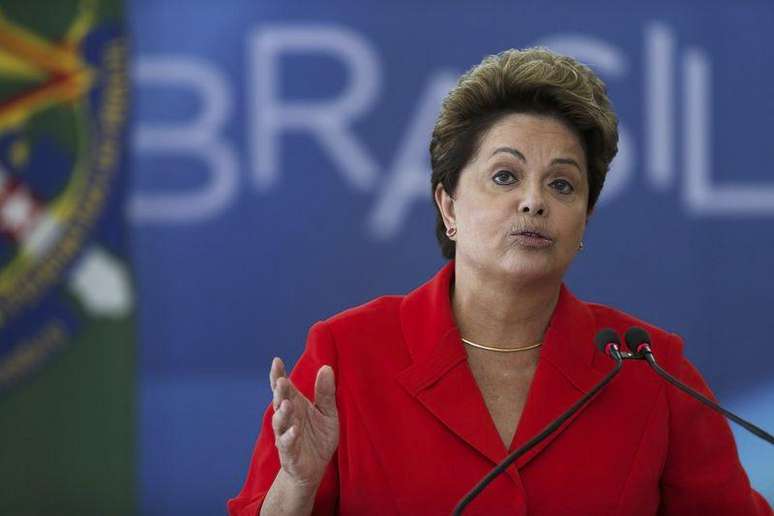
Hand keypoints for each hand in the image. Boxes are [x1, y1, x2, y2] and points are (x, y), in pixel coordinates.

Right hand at [269, 357, 339, 489]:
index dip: (278, 374)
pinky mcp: (289, 453)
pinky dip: (289, 437)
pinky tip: (294, 430)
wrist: (315, 468)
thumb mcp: (328, 413)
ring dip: (282, 413)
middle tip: (280, 380)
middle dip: (279, 391)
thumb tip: (326, 367)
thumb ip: (326, 393)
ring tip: (286, 404)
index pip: (285, 387)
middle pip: (280, 401)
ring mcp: (286, 435)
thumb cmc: (319, 437)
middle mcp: (288, 418)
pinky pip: (287, 444)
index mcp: (296, 405)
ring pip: (280, 422)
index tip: (276, 360)